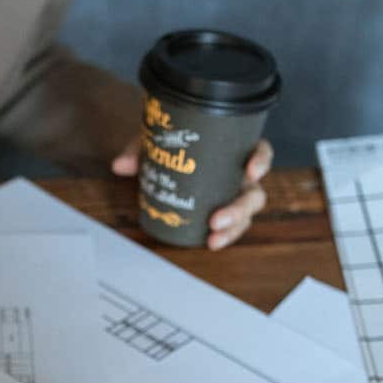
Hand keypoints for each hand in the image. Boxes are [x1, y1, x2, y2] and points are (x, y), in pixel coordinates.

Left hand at [112, 138, 273, 249]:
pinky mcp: (222, 213)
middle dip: (239, 209)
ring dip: (232, 229)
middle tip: (216, 219)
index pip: (259, 151)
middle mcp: (239, 176)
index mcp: (234, 150)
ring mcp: (232, 196)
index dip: (261, 161)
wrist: (165, 152)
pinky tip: (210, 243)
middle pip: (254, 194)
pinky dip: (223, 236)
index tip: (251, 171)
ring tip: (212, 237)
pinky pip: (230, 227)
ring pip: (245, 215)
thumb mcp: (156, 140)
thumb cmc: (171, 144)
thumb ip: (140, 148)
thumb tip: (121, 165)